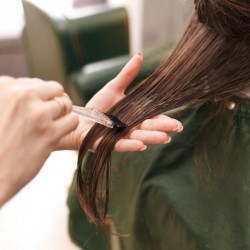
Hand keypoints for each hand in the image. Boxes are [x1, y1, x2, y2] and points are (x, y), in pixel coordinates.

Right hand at [0, 76, 77, 204]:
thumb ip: (12, 97)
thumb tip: (32, 90)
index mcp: (5, 88)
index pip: (35, 83)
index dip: (40, 96)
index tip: (36, 107)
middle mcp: (22, 97)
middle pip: (55, 88)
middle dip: (56, 100)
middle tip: (50, 114)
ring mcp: (37, 115)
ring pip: (66, 104)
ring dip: (64, 114)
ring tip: (53, 124)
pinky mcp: (50, 134)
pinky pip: (73, 120)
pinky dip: (69, 125)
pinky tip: (58, 133)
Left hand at [57, 53, 182, 151]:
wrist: (79, 118)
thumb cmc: (97, 106)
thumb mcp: (113, 88)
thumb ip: (127, 75)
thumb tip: (140, 54)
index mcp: (134, 117)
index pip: (153, 118)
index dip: (165, 121)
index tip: (179, 123)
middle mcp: (130, 128)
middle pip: (148, 128)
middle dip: (162, 129)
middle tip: (177, 128)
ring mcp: (120, 137)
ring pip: (138, 137)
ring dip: (151, 138)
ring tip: (165, 138)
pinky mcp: (108, 144)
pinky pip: (121, 145)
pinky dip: (130, 145)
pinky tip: (141, 145)